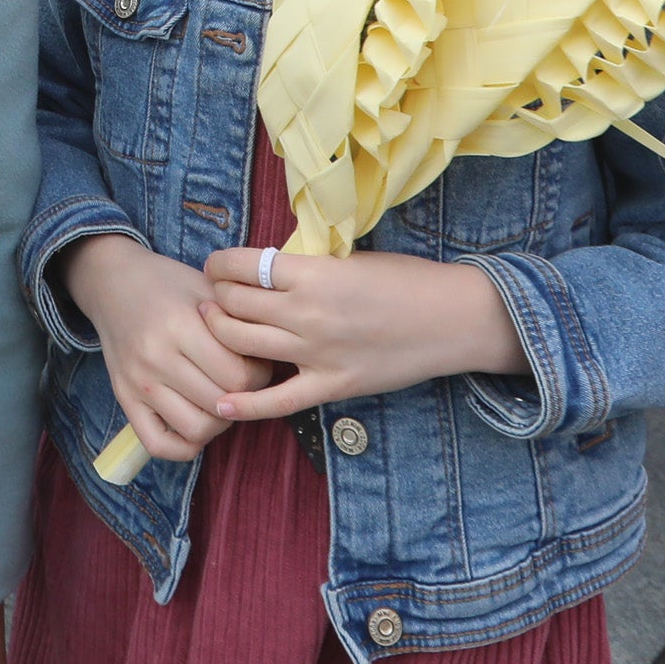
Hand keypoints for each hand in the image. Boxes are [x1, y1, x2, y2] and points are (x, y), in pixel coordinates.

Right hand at [61, 232, 275, 465]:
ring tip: (220, 401)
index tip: (256, 363)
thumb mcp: (207, 288)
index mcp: (180, 326)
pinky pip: (159, 444)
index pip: (238, 376)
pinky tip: (196, 423)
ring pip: (195, 428)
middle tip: (243, 383)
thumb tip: (272, 358)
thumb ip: (238, 322)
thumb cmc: (168, 284)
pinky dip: (185, 445)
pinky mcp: (123, 399)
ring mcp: (137, 383)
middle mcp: (156, 358)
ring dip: (218, 422)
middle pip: (220, 404)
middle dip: (243, 398)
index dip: (259, 376)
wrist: (113, 282)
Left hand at [203, 246, 528, 420]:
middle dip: (217, 296)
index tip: (215, 265)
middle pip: (236, 304)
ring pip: (244, 345)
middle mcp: (307, 313)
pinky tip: (220, 403)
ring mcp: (316, 354)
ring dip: (220, 333)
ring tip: (214, 325)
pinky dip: (245, 405)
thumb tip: (265, 267)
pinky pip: (278, 401)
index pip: (244, 266)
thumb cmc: (405, 280)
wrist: (451, 319)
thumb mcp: (350, 258)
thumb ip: (307, 266)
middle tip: (213, 295)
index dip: (220, 264)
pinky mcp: (331, 386)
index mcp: (312, 273)